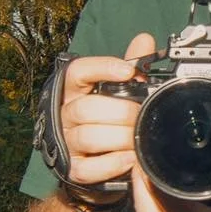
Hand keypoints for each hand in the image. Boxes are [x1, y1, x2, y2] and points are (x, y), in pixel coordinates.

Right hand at [59, 33, 155, 191]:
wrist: (96, 163)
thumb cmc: (107, 119)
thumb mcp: (118, 92)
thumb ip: (131, 68)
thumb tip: (144, 41)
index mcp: (74, 91)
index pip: (78, 71)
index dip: (102, 68)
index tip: (127, 71)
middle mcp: (65, 114)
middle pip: (85, 108)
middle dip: (120, 113)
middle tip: (140, 116)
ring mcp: (66, 143)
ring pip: (87, 137)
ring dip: (118, 139)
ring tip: (137, 139)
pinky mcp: (72, 170)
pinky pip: (88, 168)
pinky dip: (112, 164)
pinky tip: (129, 159)